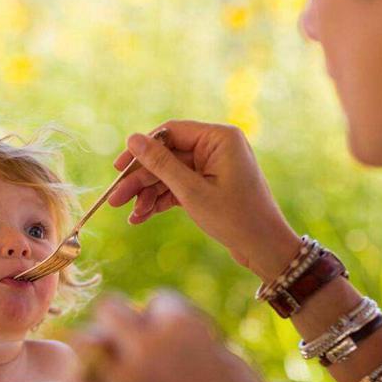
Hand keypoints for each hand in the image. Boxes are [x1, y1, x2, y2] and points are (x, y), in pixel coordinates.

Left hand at [71, 292, 275, 381]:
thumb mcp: (223, 357)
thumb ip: (184, 334)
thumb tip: (144, 320)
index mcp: (183, 325)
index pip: (157, 299)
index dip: (166, 317)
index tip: (174, 338)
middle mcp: (149, 345)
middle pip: (108, 306)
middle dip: (119, 320)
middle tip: (131, 342)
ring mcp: (125, 379)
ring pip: (83, 343)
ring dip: (95, 349)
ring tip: (110, 365)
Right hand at [109, 119, 301, 280]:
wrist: (265, 249)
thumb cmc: (235, 218)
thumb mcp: (192, 191)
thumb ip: (160, 164)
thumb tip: (133, 139)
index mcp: (219, 138)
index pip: (170, 132)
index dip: (141, 150)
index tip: (118, 168)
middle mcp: (215, 147)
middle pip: (166, 156)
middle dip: (141, 180)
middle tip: (116, 199)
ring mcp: (212, 167)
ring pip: (169, 174)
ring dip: (148, 194)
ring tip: (130, 215)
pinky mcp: (209, 185)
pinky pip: (178, 187)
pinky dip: (161, 201)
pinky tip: (142, 217)